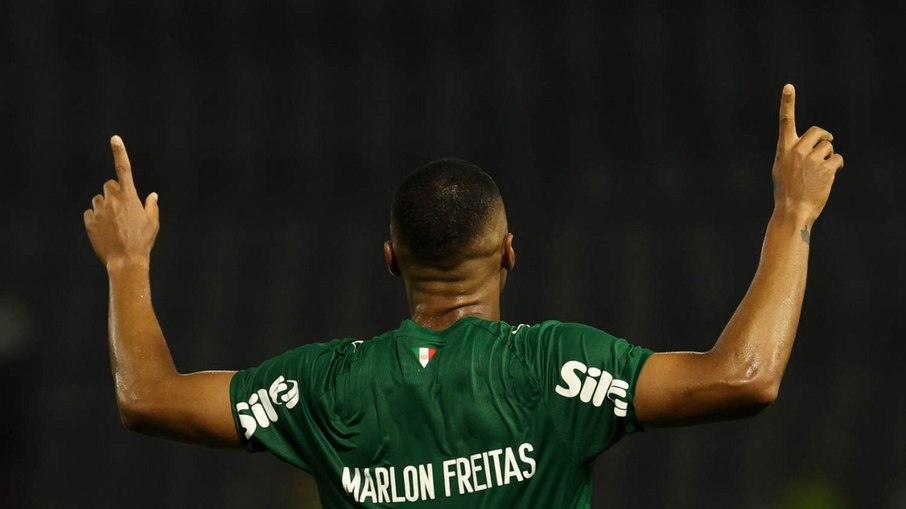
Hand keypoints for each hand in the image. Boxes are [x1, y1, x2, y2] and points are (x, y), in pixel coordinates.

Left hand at [84, 135, 159, 266]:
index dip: (119, 152)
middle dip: (113, 193)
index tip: (115, 139)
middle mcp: (113, 199)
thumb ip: (152, 206)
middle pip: (109, 186)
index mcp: (130, 197)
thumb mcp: (153, 223)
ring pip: (98, 200)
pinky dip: (96, 220)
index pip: (124, 169)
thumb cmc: (143, 242)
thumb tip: (152, 195)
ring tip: (114, 226)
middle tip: (121, 210)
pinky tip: (105, 232)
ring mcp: (99, 210)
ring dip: (104, 208)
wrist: (126, 261)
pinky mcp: (89, 221)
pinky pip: (90, 214)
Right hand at [772, 84, 843, 226]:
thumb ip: (793, 152)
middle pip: (819, 132)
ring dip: (828, 157)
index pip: (785, 121)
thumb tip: (813, 145)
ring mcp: (812, 158)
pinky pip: (837, 158)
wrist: (792, 211)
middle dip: (824, 138)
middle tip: (826, 145)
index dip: (787, 103)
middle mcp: (797, 150)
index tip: (788, 87)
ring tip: (820, 172)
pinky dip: (836, 166)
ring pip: (829, 147)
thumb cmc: (786, 191)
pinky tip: (829, 176)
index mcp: (784, 149)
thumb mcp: (782, 168)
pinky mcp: (826, 167)